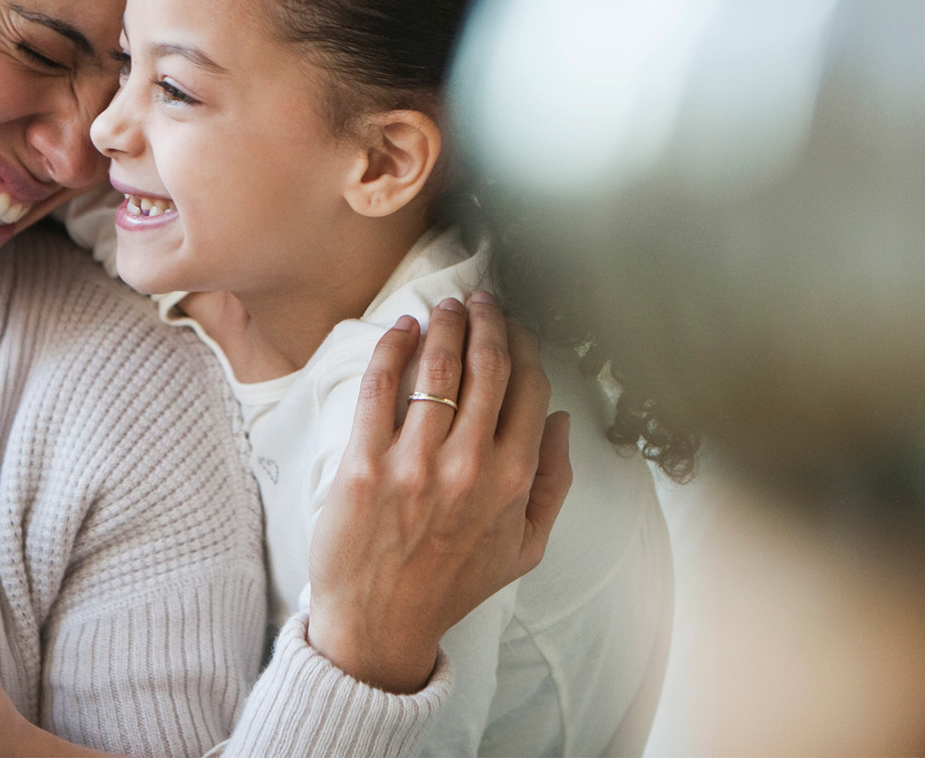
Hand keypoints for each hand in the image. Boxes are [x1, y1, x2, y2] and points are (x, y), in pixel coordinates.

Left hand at [305, 292, 573, 693]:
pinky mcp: (364, 464)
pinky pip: (382, 386)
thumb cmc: (451, 586)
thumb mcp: (525, 548)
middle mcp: (470, 467)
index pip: (529, 388)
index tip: (513, 325)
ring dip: (445, 322)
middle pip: (487, 365)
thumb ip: (553, 483)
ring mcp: (416, 464)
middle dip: (486, 319)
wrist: (380, 625)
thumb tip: (560, 419)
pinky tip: (401, 329)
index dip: (523, 344)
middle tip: (478, 300)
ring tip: (444, 307)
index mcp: (513, 482)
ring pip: (438, 366)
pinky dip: (393, 347)